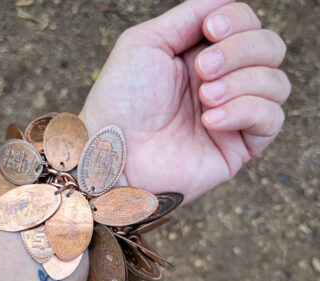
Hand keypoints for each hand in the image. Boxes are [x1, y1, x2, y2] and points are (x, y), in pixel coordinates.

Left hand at [79, 0, 290, 202]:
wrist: (114, 154)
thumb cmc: (121, 99)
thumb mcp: (145, 43)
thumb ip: (187, 18)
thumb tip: (225, 1)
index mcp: (200, 55)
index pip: (247, 25)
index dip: (238, 20)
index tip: (210, 30)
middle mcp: (221, 82)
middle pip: (270, 48)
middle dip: (241, 51)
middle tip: (202, 70)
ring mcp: (232, 116)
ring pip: (277, 83)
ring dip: (243, 82)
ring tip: (205, 98)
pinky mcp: (237, 148)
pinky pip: (272, 120)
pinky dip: (247, 111)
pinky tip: (211, 121)